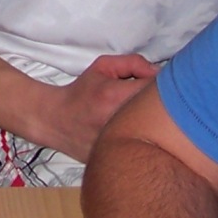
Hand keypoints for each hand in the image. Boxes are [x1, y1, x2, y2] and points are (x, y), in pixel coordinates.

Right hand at [42, 53, 156, 160]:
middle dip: (159, 104)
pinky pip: (143, 145)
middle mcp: (118, 120)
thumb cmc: (82, 92)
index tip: (153, 86)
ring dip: (152, 122)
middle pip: (159, 112)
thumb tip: (159, 73)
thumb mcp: (103, 67)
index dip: (160, 85)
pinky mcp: (118, 154)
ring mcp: (118, 141)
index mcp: (115, 96)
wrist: (57, 120)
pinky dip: (143, 138)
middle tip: (147, 101)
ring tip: (139, 116)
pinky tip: (132, 132)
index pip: (156, 88)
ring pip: (154, 131)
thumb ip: (133, 63)